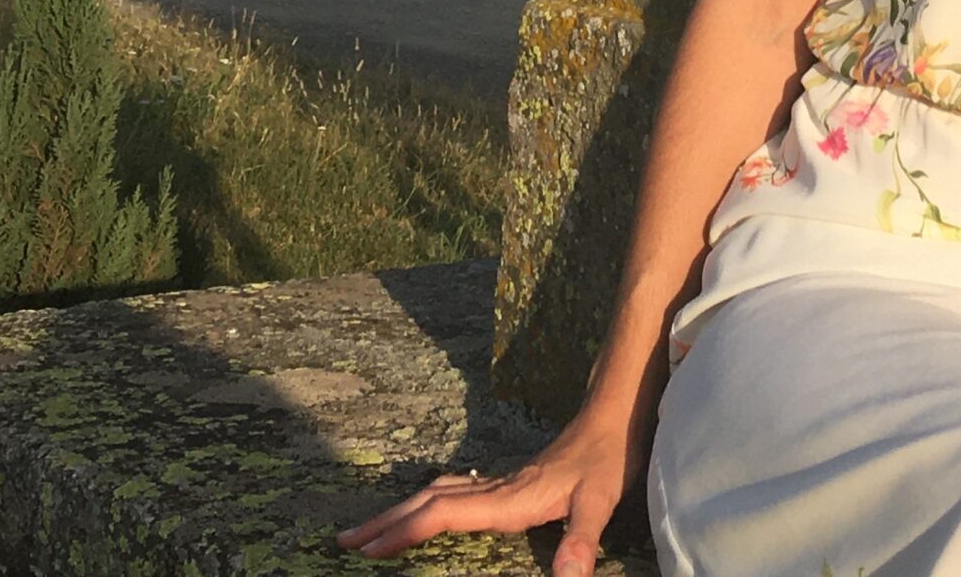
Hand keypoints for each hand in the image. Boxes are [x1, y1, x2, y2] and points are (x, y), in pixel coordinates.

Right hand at [335, 410, 635, 571]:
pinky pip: (456, 493)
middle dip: (386, 522)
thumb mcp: (602, 501)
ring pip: (439, 494)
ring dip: (402, 510)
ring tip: (371, 529)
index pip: (444, 514)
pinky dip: (428, 501)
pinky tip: (429, 505)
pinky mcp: (512, 481)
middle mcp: (497, 487)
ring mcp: (503, 481)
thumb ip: (581, 540)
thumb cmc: (611, 456)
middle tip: (344, 541)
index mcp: (509, 498)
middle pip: (429, 501)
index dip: (405, 531)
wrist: (617, 411)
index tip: (367, 549)